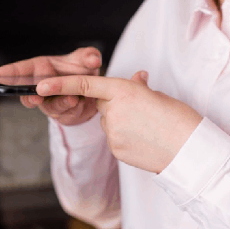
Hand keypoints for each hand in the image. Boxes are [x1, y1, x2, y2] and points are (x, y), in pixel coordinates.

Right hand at [0, 47, 101, 125]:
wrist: (95, 91)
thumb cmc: (82, 71)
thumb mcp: (85, 59)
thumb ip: (87, 55)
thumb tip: (93, 58)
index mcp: (39, 68)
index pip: (16, 71)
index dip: (0, 73)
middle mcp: (40, 85)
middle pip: (25, 92)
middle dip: (27, 95)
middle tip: (35, 97)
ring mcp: (49, 101)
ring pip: (47, 105)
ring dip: (58, 102)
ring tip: (71, 98)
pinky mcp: (61, 113)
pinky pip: (64, 112)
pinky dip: (72, 107)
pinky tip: (78, 102)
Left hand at [36, 71, 202, 172]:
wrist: (189, 149)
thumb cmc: (178, 119)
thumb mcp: (157, 95)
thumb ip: (138, 88)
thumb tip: (136, 79)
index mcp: (123, 90)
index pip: (85, 84)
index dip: (60, 84)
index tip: (40, 85)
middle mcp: (113, 111)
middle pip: (103, 106)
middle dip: (115, 106)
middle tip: (142, 112)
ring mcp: (113, 133)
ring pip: (109, 124)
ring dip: (121, 123)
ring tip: (146, 128)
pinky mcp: (116, 150)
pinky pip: (114, 140)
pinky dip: (125, 139)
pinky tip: (143, 141)